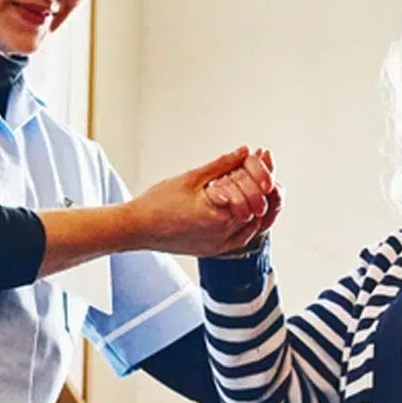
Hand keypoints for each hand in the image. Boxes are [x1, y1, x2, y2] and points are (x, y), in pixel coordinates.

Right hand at [127, 147, 280, 256]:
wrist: (137, 228)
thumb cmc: (157, 203)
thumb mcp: (192, 178)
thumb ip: (221, 165)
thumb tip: (244, 151)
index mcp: (220, 216)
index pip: (256, 193)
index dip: (262, 171)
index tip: (262, 156)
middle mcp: (224, 235)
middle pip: (259, 209)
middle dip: (264, 185)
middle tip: (264, 165)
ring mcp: (220, 246)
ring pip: (255, 225)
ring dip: (259, 203)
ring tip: (257, 182)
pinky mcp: (214, 251)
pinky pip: (242, 237)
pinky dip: (250, 221)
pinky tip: (247, 205)